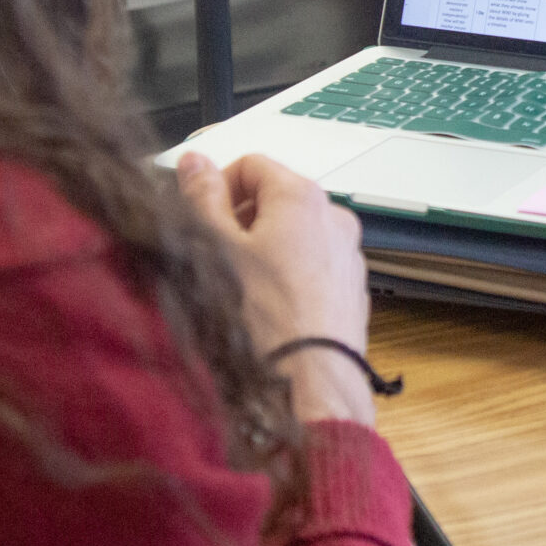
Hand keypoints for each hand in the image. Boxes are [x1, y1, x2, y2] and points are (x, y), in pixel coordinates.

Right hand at [174, 151, 377, 426]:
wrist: (308, 384)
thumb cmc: (257, 315)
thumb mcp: (213, 247)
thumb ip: (201, 198)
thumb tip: (195, 161)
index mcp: (303, 197)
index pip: (253, 164)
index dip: (218, 186)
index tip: (198, 220)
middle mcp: (335, 218)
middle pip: (276, 200)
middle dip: (239, 221)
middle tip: (212, 257)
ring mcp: (348, 256)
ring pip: (294, 238)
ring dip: (262, 252)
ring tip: (237, 289)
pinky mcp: (350, 292)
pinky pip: (312, 270)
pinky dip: (286, 278)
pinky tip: (265, 312)